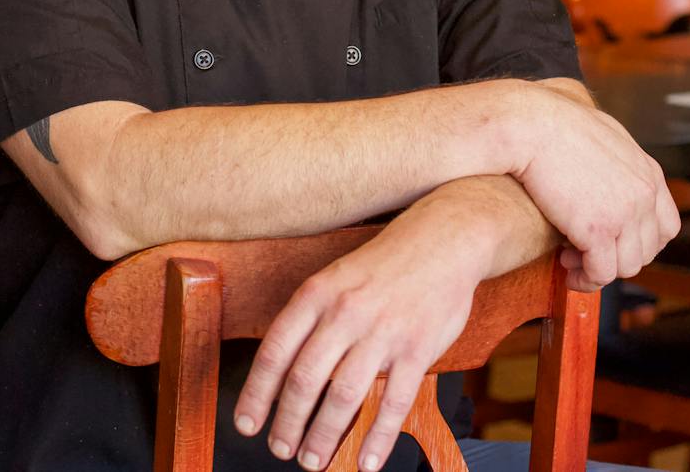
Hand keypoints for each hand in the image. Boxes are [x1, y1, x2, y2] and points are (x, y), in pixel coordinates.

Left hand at [233, 179, 532, 470]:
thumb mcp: (336, 277)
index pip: (276, 350)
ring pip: (343, 396)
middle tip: (280, 450)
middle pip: (304, 380)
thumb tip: (283, 372)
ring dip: (322, 436)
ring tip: (311, 461)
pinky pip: (394, 403)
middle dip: (287, 423)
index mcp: (319, 293)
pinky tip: (368, 462)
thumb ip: (312, 319)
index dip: (256, 393)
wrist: (443, 240)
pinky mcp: (418, 348)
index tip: (246, 423)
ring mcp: (383, 331)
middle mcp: (346, 312)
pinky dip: (378, 439)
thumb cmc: (384, 265)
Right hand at [503, 78, 679, 290]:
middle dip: (617, 257)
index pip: (666, 225)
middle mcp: (644, 194)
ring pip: (626, 266)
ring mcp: (624, 213)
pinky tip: (565, 269)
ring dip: (599, 269)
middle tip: (585, 252)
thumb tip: (611, 171)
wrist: (528, 123)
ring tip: (571, 259)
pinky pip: (601, 272)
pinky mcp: (597, 230)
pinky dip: (585, 279)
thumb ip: (619, 158)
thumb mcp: (602, 133)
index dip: (642, 242)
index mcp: (647, 172)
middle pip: (647, 250)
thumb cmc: (552, 122)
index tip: (616, 244)